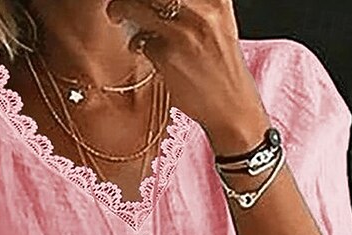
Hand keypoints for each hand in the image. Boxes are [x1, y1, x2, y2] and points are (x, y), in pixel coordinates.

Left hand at [104, 0, 266, 138]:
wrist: (232, 107)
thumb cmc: (222, 68)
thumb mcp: (217, 24)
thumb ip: (193, 7)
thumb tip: (157, 3)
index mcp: (217, 0)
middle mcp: (203, 10)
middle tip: (120, 2)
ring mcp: (185, 33)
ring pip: (139, 7)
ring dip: (121, 9)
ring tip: (119, 15)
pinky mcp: (169, 56)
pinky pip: (142, 41)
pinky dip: (139, 45)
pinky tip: (149, 52)